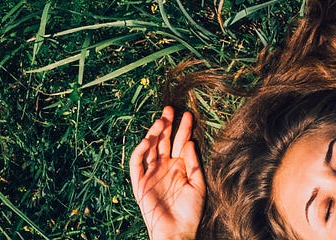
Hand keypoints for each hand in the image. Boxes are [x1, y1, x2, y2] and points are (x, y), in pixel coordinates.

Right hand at [129, 106, 205, 239]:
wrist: (176, 231)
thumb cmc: (190, 211)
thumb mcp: (198, 184)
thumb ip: (193, 163)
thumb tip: (189, 142)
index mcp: (180, 167)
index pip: (180, 143)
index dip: (183, 129)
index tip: (188, 114)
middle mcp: (165, 167)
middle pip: (164, 141)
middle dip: (167, 124)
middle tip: (170, 108)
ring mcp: (151, 173)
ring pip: (150, 148)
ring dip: (154, 134)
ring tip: (161, 120)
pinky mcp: (140, 182)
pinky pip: (137, 163)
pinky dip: (140, 151)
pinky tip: (147, 140)